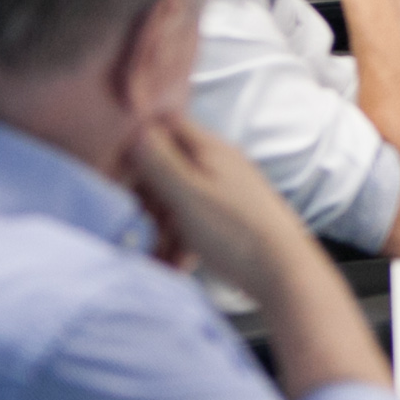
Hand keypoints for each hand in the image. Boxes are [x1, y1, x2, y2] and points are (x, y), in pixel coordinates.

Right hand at [128, 116, 320, 295]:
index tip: (116, 172)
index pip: (167, 126)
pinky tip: (174, 264)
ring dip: (159, 227)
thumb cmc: (235, 231)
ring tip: (155, 255)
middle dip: (146, 196)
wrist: (283, 273)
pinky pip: (191, 224)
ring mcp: (225, 194)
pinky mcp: (228, 221)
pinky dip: (177, 242)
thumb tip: (136, 129)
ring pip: (176, 201)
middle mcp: (220, 166)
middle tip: (136, 221)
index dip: (137, 143)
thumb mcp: (188, 194)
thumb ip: (160, 161)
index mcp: (212, 151)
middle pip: (167, 167)